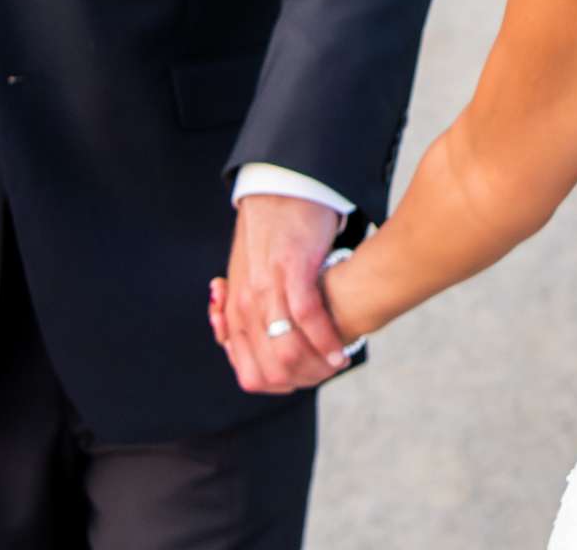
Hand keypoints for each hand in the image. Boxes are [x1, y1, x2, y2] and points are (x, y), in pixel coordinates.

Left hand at [208, 194, 346, 394]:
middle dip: (302, 381)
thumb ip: (242, 313)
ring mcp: (267, 289)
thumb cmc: (266, 237)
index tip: (303, 380)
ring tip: (336, 365)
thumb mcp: (244, 278)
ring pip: (288, 351)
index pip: (250, 374)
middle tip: (325, 375)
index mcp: (235, 312)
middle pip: (271, 370)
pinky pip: (308, 318)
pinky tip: (341, 351)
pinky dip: (327, 341)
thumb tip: (240, 344)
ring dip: (316, 367)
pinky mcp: (292, 271)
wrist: (277, 190)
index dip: (280, 386)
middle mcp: (246, 306)